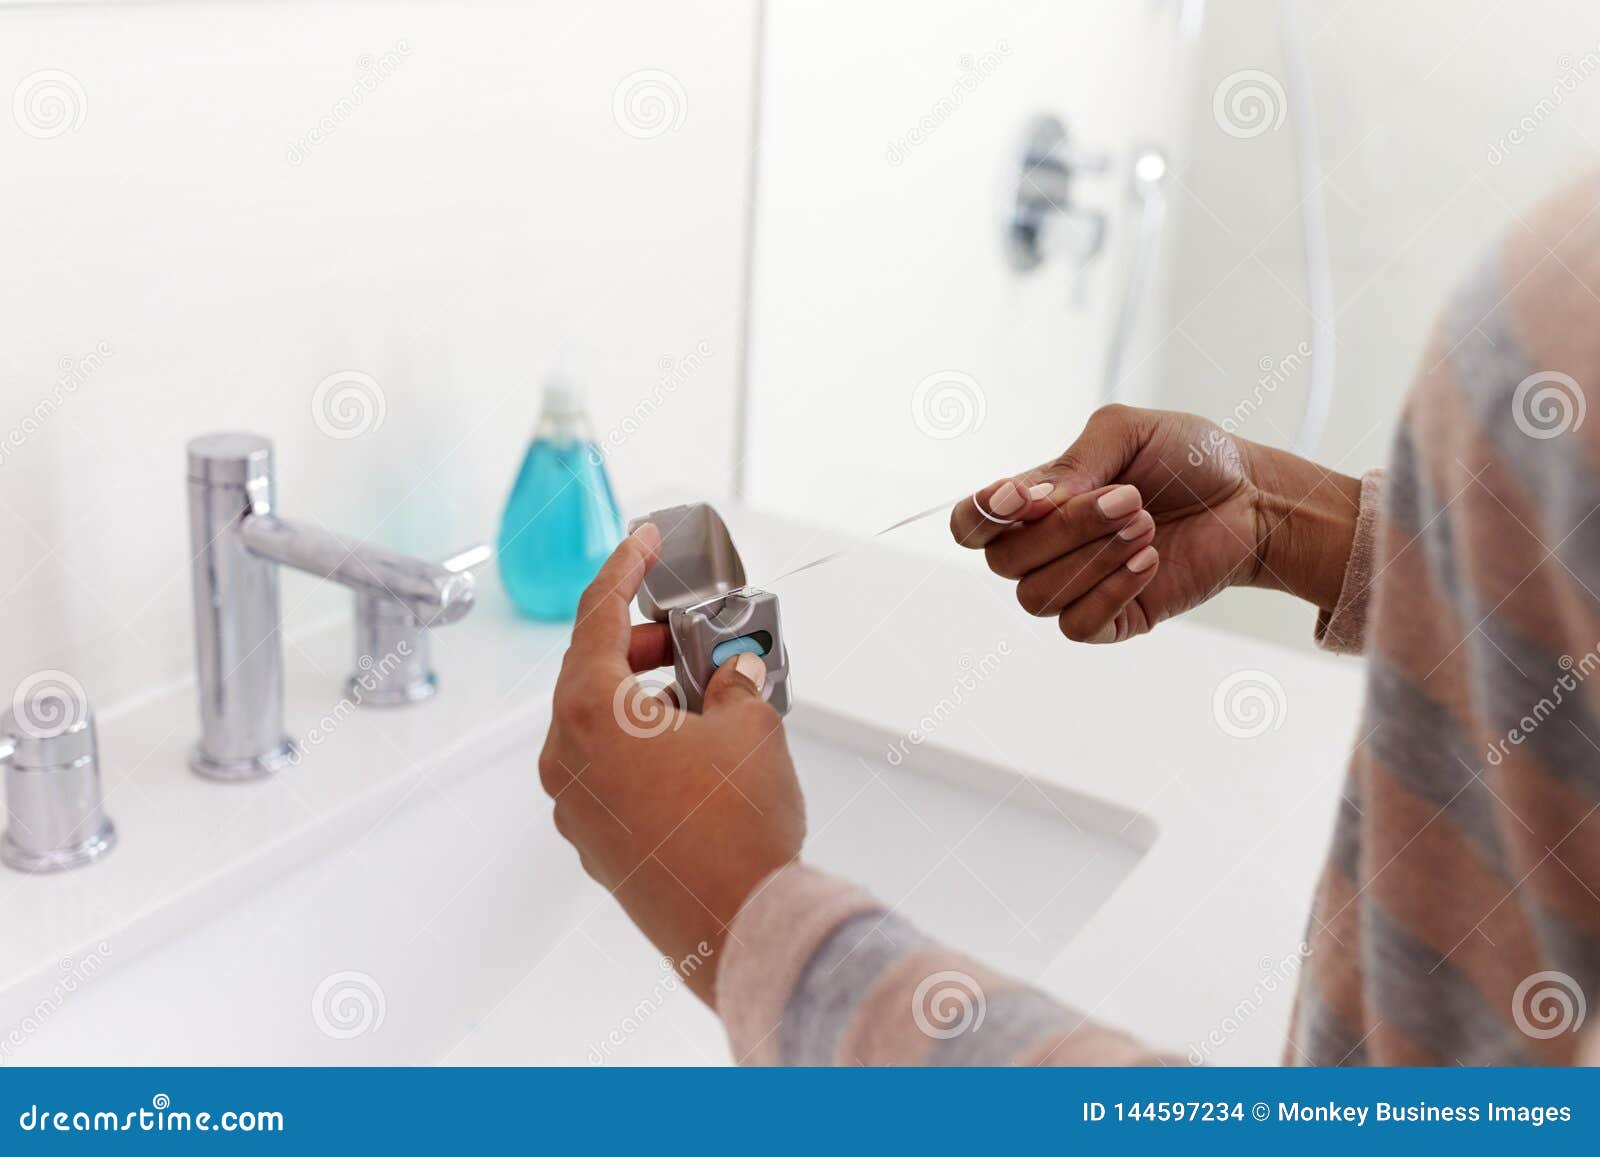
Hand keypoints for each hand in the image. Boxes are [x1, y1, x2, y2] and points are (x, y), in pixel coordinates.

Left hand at [539, 524, 805, 1003]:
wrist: (741, 927)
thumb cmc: (737, 827)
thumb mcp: (749, 725)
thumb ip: (734, 681)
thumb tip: (733, 675)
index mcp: (588, 713)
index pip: (597, 616)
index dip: (624, 568)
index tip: (642, 540)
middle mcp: (564, 759)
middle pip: (592, 675)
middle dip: (642, 647)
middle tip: (686, 635)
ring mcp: (574, 809)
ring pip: (599, 729)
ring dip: (644, 700)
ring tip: (702, 695)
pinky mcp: (597, 846)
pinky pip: (610, 775)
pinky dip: (643, 749)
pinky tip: (694, 752)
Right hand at [950, 404, 1360, 641]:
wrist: (1249, 496)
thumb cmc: (1186, 458)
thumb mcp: (1125, 433)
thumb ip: (1071, 463)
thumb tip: (1029, 504)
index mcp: (1036, 502)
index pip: (971, 525)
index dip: (980, 516)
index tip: (1021, 498)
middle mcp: (1046, 549)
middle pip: (1004, 562)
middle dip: (1066, 529)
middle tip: (1129, 499)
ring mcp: (1077, 587)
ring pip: (1037, 597)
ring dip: (1094, 558)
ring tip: (1146, 526)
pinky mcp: (1113, 620)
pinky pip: (1078, 626)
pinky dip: (1111, 591)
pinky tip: (1149, 562)